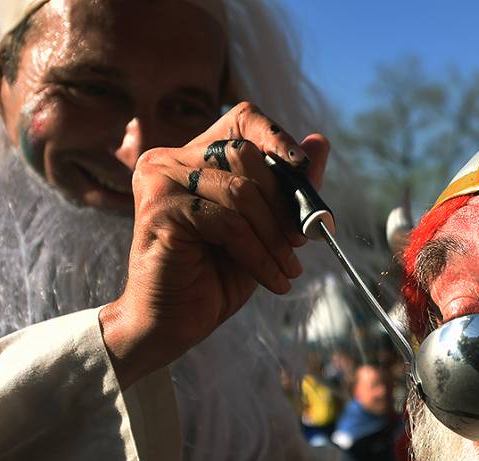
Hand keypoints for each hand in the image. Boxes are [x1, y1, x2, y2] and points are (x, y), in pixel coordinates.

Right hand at [99, 102, 329, 387]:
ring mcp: (159, 182)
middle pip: (244, 153)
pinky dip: (260, 255)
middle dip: (283, 201)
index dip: (276, 137)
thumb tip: (319, 141)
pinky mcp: (159, 211)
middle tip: (300, 241)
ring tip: (288, 267)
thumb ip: (289, 185)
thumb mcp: (264, 225)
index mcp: (192, 155)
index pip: (241, 118)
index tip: (303, 167)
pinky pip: (229, 224)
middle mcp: (168, 159)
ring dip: (275, 236)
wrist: (171, 323)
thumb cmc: (215, 273)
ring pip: (241, 191)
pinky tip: (273, 279)